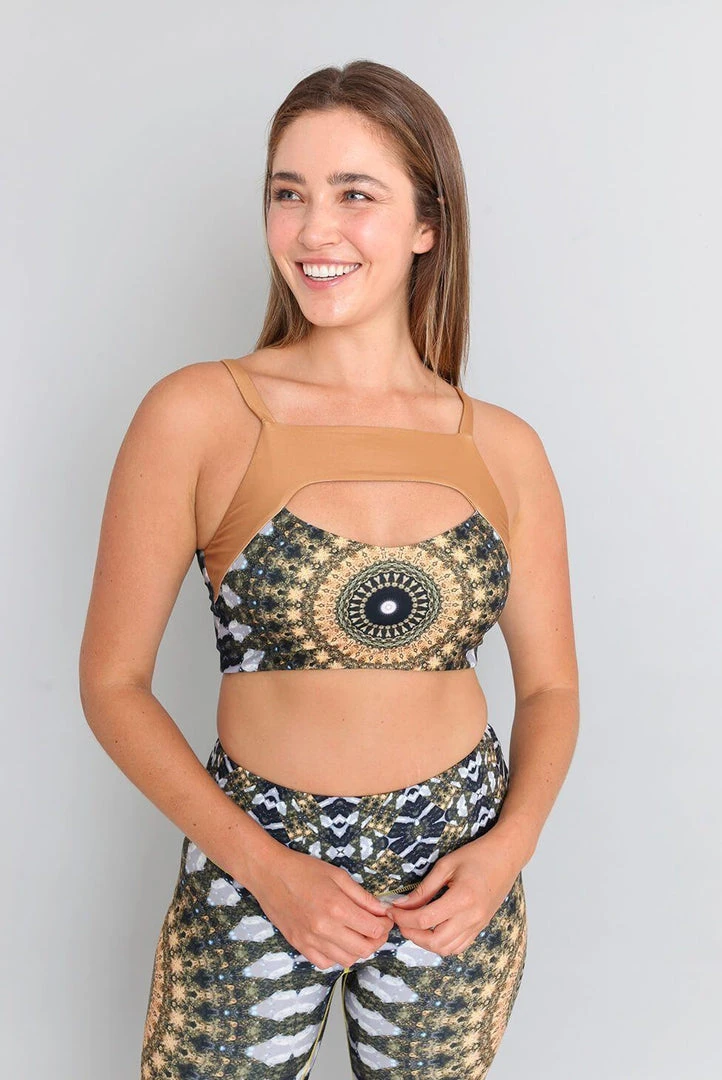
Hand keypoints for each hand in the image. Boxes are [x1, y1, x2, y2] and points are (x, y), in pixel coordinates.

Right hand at [248, 845, 394, 970]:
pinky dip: (336, 956)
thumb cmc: (303, 869)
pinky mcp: (299, 946)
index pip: (374, 929)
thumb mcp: (338, 875)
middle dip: (377, 939)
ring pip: (346, 960)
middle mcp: (325, 929)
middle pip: (364, 949)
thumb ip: (363, 896)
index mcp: (337, 907)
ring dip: (358, 949)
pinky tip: (337, 940)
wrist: (269, 874)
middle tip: (377, 927)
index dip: (386, 924)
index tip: (386, 917)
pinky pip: (325, 963)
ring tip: (358, 933)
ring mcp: (311, 940)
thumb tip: (383, 910)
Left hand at [389, 830, 521, 956]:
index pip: (425, 919)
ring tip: (413, 925)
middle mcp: (471, 917)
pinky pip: (458, 947)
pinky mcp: (480, 927)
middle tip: (400, 919)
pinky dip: (441, 944)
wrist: (506, 856)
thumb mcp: (445, 865)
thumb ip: (423, 888)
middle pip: (434, 941)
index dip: (403, 917)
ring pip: (446, 949)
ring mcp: (478, 925)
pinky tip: (432, 929)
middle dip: (411, 933)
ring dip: (425, 942)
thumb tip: (402, 904)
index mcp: (461, 899)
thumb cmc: (476, 855)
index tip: (392, 909)